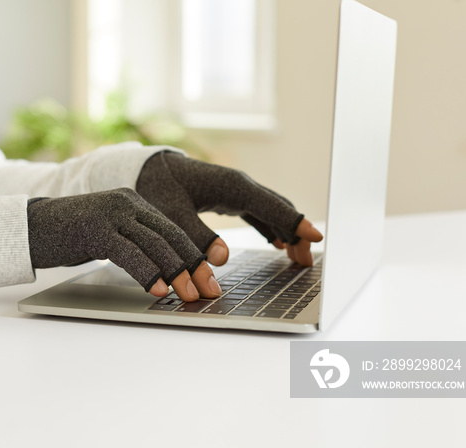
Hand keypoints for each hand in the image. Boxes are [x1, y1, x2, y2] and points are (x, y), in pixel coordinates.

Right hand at [27, 188, 222, 301]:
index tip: (210, 280)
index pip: (173, 231)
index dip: (194, 257)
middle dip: (193, 266)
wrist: (29, 227)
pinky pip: (129, 252)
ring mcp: (111, 213)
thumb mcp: (108, 235)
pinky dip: (147, 273)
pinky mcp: (95, 228)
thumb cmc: (69, 236)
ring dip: (176, 273)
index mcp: (134, 202)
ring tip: (190, 295)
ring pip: (155, 244)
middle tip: (210, 291)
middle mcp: (127, 202)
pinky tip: (159, 290)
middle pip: (170, 236)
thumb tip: (165, 274)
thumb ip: (134, 244)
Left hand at [136, 152, 323, 266]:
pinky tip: (278, 244)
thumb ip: (196, 236)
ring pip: (272, 211)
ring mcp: (238, 190)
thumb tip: (222, 258)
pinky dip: (272, 228)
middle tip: (306, 261)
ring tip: (298, 258)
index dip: (296, 223)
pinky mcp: (230, 197)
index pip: (273, 206)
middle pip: (279, 209)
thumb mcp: (172, 215)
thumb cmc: (158, 187)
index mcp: (233, 186)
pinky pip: (259, 213)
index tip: (317, 238)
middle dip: (297, 233)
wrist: (148, 169)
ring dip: (287, 232)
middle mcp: (241, 185)